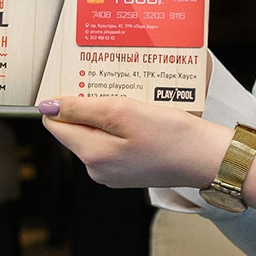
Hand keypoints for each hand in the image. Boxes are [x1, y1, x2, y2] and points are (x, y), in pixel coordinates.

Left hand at [37, 96, 231, 189]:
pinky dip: (122, 126)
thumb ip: (81, 109)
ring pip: (96, 133)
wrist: (208, 158)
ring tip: (132, 99)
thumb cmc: (172, 135)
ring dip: (108, 113)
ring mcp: (113, 173)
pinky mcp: (128, 170)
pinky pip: (114, 142)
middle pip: (76, 128)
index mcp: (92, 155)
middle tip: (114, 87)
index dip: (65, 99)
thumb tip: (46, 106)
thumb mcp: (123, 112)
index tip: (83, 82)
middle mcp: (97, 169)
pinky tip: (141, 115)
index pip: (55, 123)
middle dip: (90, 105)